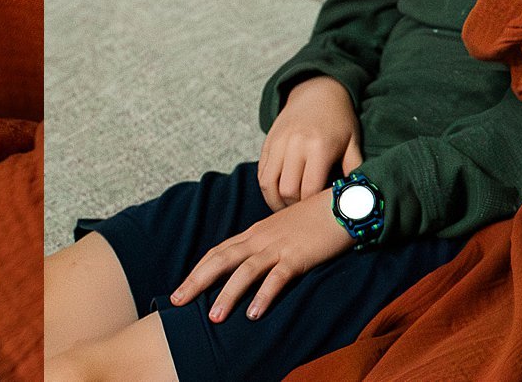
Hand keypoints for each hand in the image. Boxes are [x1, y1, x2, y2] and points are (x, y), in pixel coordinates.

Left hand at [169, 189, 353, 322]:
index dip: (198, 270)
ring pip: (245, 271)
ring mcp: (279, 246)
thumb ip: (267, 242)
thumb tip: (252, 261)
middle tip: (176, 301)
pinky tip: (253, 313)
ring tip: (213, 317)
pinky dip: (264, 295)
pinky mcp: (298, 256)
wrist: (344, 203)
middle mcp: (261, 238)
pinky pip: (277, 278)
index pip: (218, 251)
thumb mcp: (284, 228)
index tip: (181, 288)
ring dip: (227, 294)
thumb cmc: (316, 217)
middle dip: (197, 281)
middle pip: (221, 259)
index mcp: (256, 232)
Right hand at [258, 76, 361, 210]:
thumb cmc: (339, 120)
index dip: (311, 208)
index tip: (317, 212)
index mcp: (319, 148)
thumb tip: (357, 196)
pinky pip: (261, 172)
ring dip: (276, 202)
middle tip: (303, 213)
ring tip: (287, 209)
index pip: (309, 190)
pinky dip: (267, 188)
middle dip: (294, 208)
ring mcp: (279, 143)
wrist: (318, 91)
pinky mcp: (268, 142)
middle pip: (287, 191)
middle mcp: (295, 145)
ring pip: (268, 184)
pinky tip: (278, 194)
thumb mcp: (353, 142)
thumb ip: (354, 170)